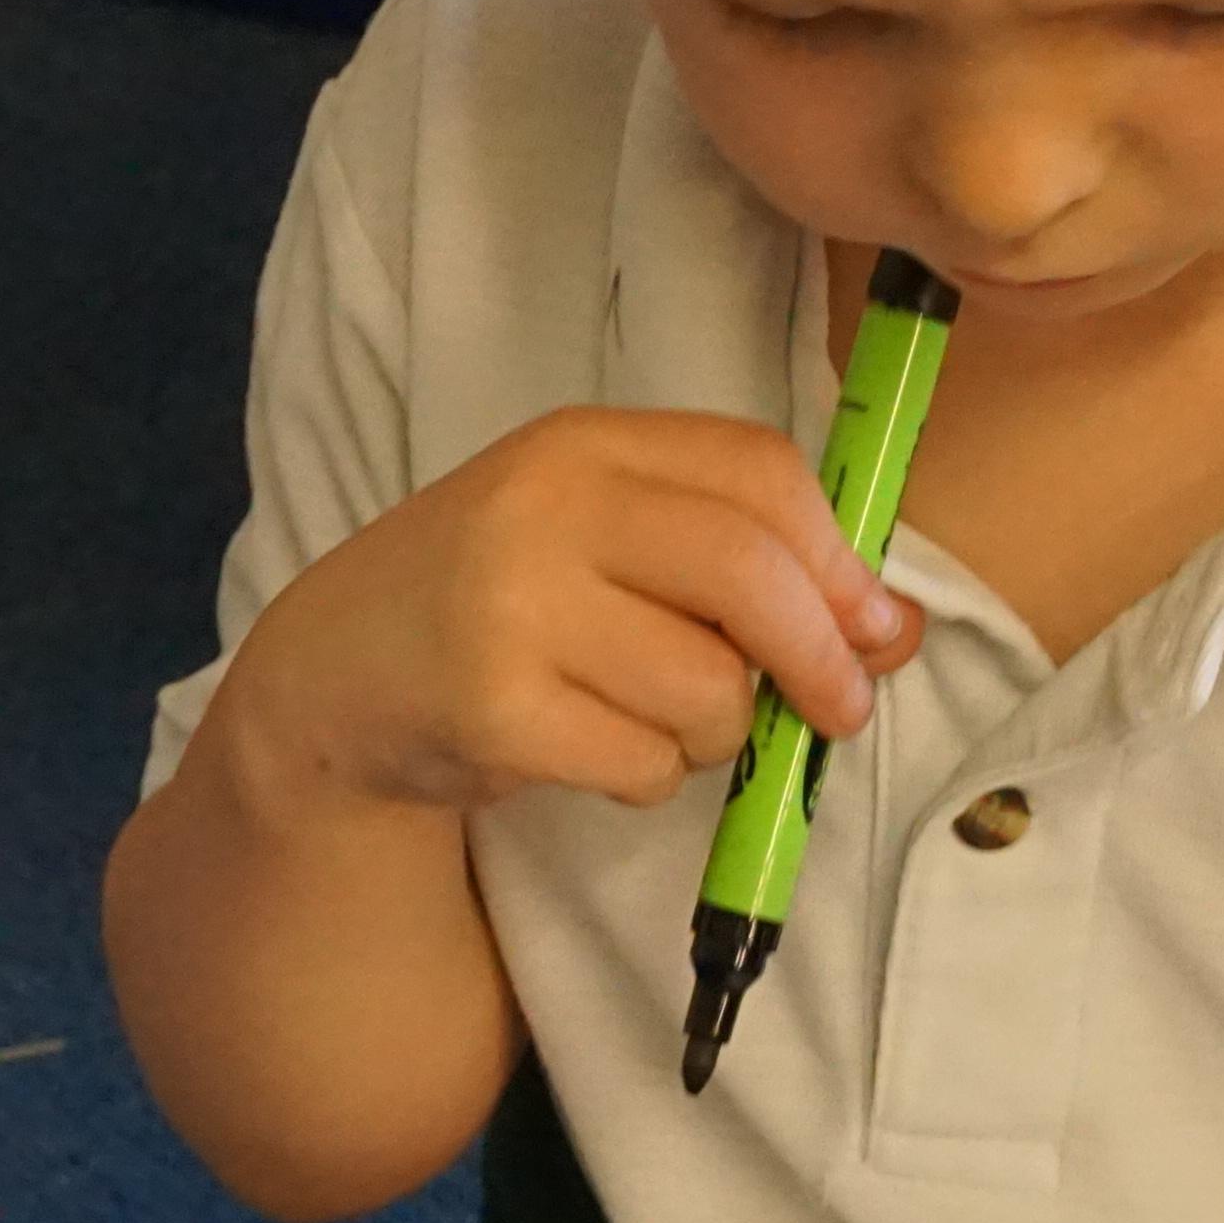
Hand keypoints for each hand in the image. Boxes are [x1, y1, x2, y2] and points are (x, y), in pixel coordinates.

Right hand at [212, 406, 915, 819]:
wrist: (334, 675)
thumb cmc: (498, 602)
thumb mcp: (597, 536)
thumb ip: (731, 556)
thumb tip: (889, 629)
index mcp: (585, 446)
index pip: (759, 474)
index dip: (840, 559)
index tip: (876, 627)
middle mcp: (545, 508)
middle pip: (749, 576)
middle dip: (820, 658)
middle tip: (839, 711)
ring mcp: (511, 607)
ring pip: (706, 689)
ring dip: (714, 734)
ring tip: (652, 721)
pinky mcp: (492, 709)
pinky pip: (643, 762)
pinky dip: (647, 776)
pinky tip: (589, 748)